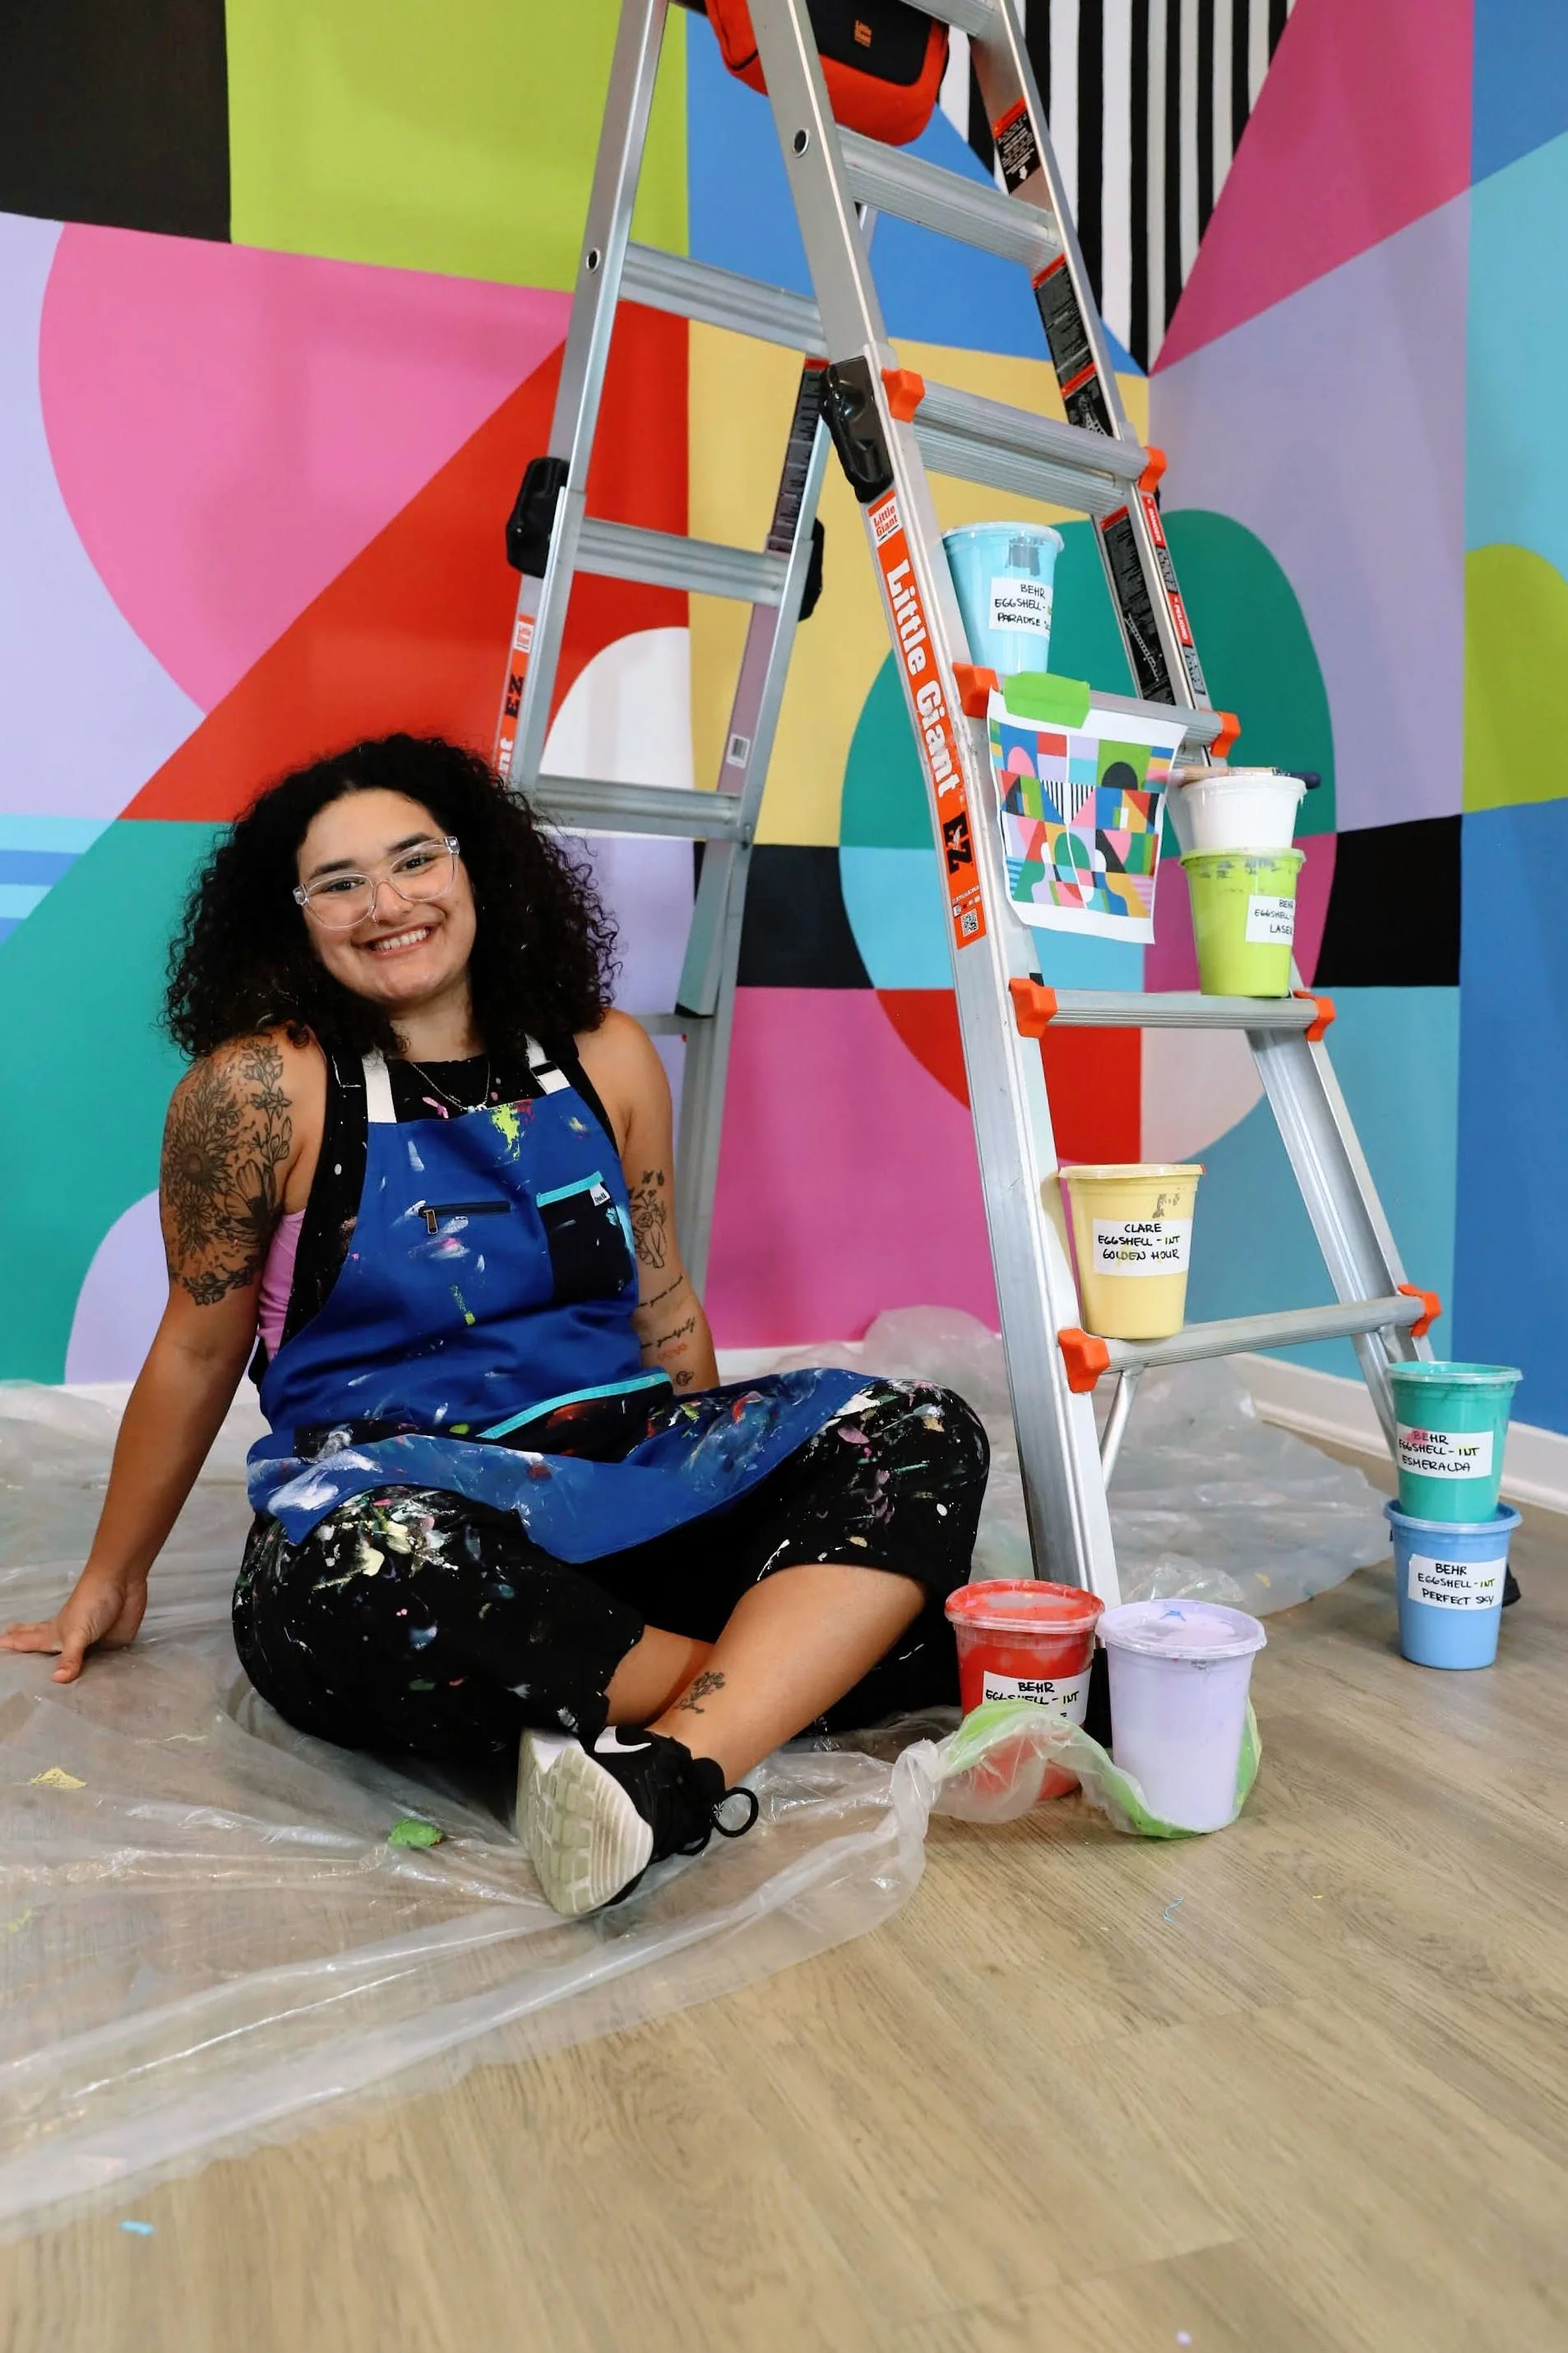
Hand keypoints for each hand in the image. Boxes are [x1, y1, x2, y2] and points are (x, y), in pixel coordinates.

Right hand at [0, 1564, 147, 1681]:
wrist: (124, 1583)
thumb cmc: (92, 1602)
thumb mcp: (78, 1632)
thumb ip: (70, 1657)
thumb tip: (56, 1681)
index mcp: (57, 1632)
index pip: (30, 1640)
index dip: (15, 1642)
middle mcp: (70, 1638)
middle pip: (45, 1641)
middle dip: (27, 1640)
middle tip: (9, 1637)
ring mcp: (90, 1641)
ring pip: (72, 1655)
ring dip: (60, 1660)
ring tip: (44, 1664)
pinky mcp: (111, 1645)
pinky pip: (99, 1662)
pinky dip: (93, 1668)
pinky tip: (91, 1673)